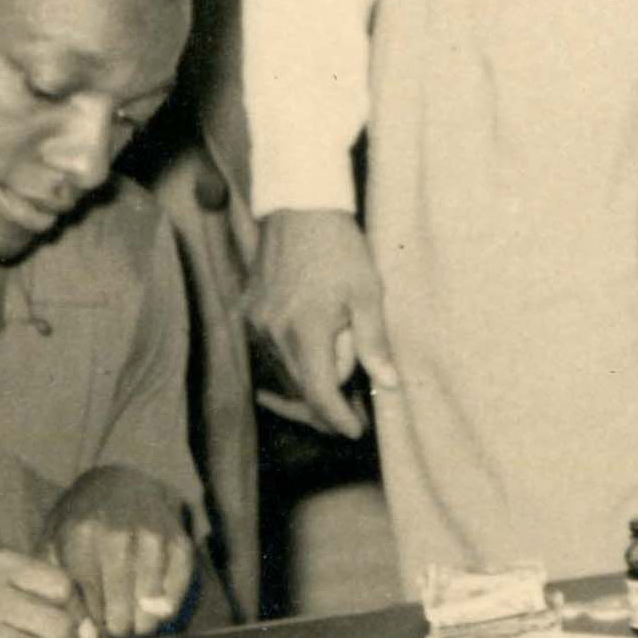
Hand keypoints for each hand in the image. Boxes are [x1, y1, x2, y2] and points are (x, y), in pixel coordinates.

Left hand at [45, 466, 194, 637]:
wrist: (117, 484)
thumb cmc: (78, 526)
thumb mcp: (52, 551)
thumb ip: (62, 596)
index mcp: (80, 538)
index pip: (88, 610)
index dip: (90, 630)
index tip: (89, 630)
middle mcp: (119, 537)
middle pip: (120, 616)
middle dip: (114, 629)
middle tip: (110, 624)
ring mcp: (154, 538)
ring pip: (150, 611)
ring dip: (140, 623)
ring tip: (128, 615)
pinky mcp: (180, 542)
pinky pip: (176, 596)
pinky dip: (164, 610)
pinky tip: (149, 603)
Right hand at [246, 207, 397, 438]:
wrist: (300, 208)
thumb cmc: (340, 248)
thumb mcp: (368, 293)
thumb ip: (374, 342)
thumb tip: (389, 384)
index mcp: (304, 330)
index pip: (317, 393)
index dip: (336, 417)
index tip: (354, 430)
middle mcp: (272, 332)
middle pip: (299, 388)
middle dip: (327, 404)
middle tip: (357, 410)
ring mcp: (256, 324)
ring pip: (282, 372)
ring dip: (308, 382)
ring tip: (340, 379)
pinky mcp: (248, 313)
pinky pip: (269, 352)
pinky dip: (290, 362)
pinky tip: (311, 360)